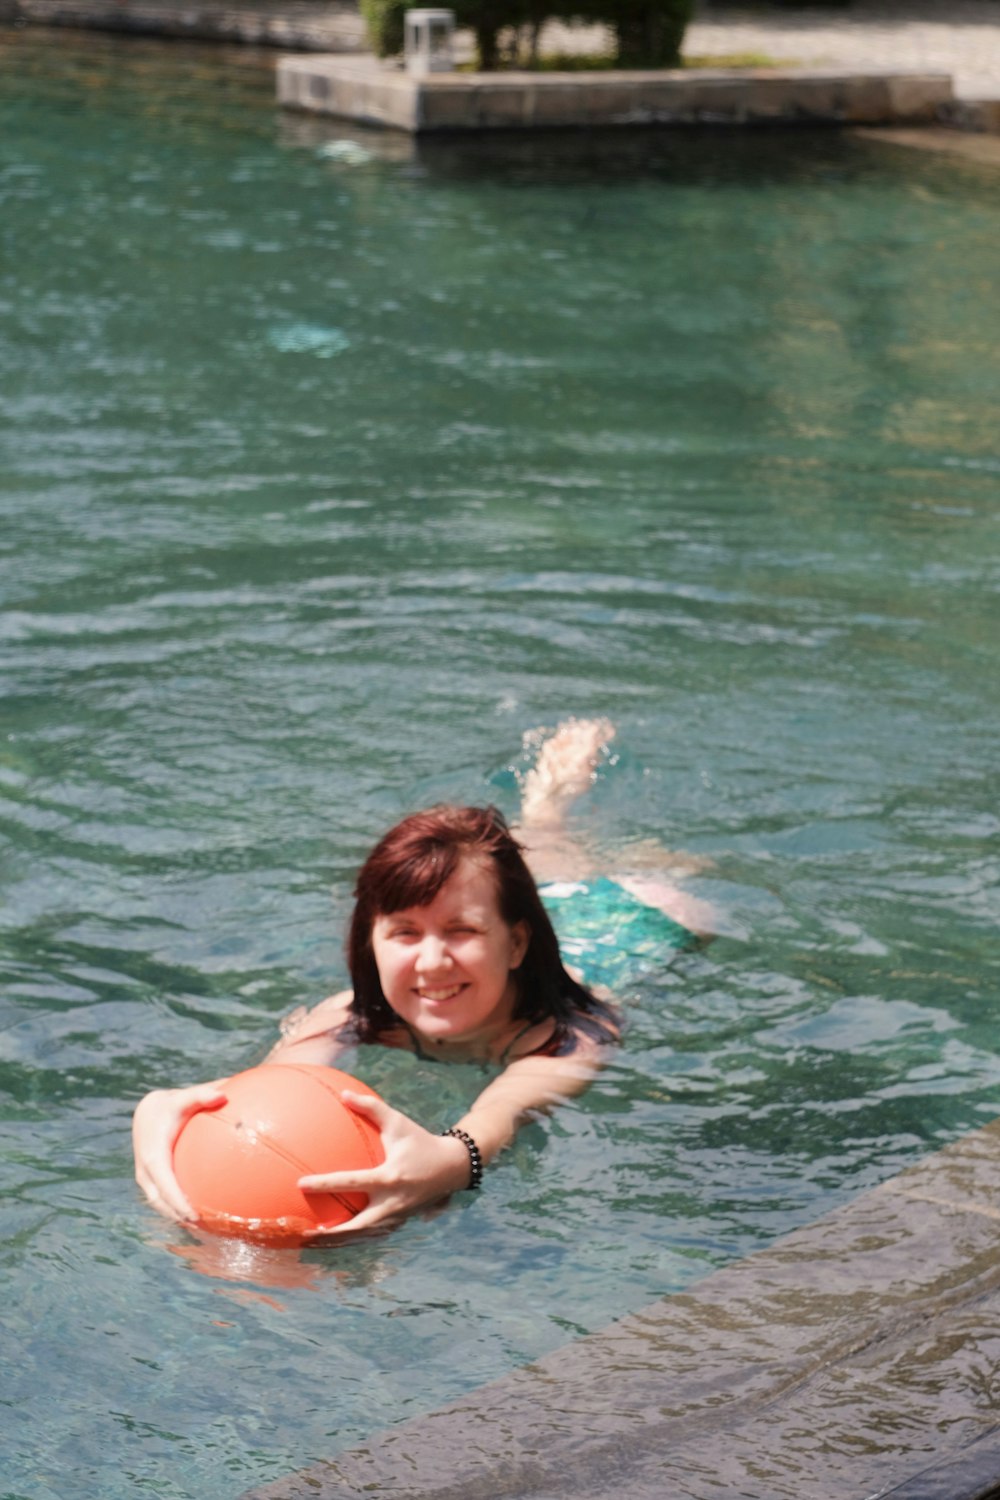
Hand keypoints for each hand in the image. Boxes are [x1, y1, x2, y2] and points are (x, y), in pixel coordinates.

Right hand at [132, 1083, 226, 1222]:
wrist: (148, 1112)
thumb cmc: (171, 1104)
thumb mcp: (184, 1097)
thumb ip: (202, 1095)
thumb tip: (224, 1095)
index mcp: (154, 1156)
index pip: (165, 1185)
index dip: (177, 1202)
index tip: (194, 1216)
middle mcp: (146, 1172)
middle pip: (161, 1203)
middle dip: (179, 1218)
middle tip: (204, 1229)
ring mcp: (147, 1179)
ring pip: (161, 1206)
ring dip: (178, 1218)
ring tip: (205, 1229)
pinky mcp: (153, 1181)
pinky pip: (165, 1199)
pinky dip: (179, 1208)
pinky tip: (204, 1212)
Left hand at [297, 1091, 471, 1239]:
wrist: (453, 1168)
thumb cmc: (421, 1141)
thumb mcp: (398, 1122)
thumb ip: (371, 1107)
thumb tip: (343, 1094)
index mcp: (389, 1176)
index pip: (352, 1181)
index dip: (325, 1183)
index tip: (301, 1183)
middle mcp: (392, 1201)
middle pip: (356, 1225)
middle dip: (330, 1234)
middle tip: (303, 1234)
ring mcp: (396, 1216)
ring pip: (363, 1236)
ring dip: (338, 1242)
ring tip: (312, 1244)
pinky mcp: (399, 1223)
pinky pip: (372, 1234)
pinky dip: (353, 1240)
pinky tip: (333, 1242)